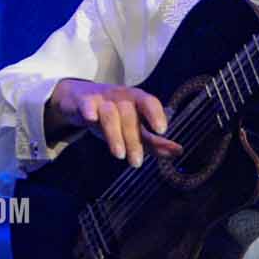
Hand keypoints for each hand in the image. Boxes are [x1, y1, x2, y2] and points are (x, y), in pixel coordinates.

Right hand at [45, 78, 182, 167]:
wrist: (79, 99)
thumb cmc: (114, 115)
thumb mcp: (134, 127)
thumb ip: (154, 141)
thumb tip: (179, 152)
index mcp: (137, 99)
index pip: (149, 102)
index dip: (155, 114)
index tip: (161, 130)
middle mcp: (121, 96)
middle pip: (129, 116)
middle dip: (133, 140)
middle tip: (136, 163)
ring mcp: (101, 97)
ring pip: (110, 114)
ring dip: (115, 134)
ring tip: (119, 155)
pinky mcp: (83, 101)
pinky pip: (87, 105)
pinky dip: (89, 110)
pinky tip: (91, 119)